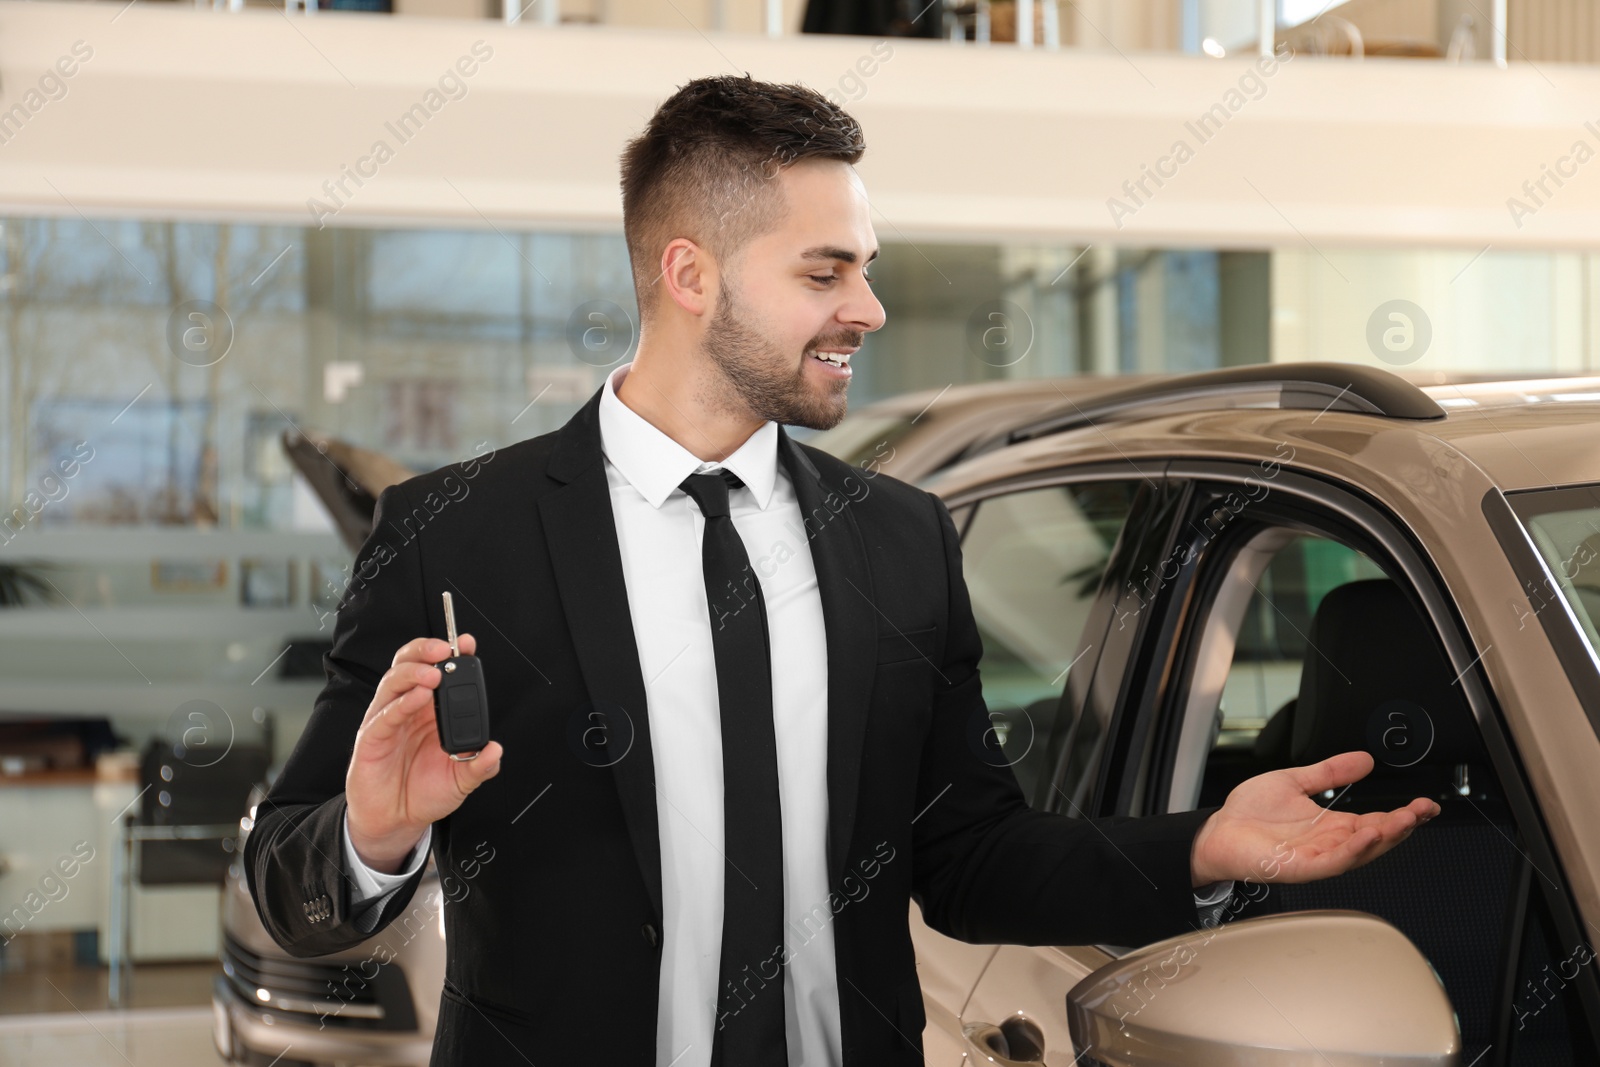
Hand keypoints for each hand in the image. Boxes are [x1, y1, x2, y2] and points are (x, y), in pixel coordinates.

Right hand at [346, 634, 502, 873]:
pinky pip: (384, 716)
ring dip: (413, 673)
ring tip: (433, 674)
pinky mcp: (371, 739)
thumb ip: (480, 766)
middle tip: (445, 651)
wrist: (396, 820)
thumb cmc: (424, 792)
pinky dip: (401, 703)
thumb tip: (496, 751)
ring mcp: (387, 721)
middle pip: (409, 665)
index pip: (436, 671)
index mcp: (430, 711)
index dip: (451, 655)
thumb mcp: (461, 781)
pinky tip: (418, 698)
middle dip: (426, 651)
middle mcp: (407, 709)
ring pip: (393, 682)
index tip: (468, 645)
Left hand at [1189, 750, 1438, 887]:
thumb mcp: (1295, 781)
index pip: (1378, 821)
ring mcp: (1317, 857)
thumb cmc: (1249, 813)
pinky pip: (1332, 861)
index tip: (1426, 804)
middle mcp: (1330, 843)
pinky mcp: (1300, 867)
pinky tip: (1367, 835)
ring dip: (1386, 837)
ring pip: (1361, 851)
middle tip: (1423, 810)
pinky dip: (1353, 850)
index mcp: (1333, 826)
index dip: (1404, 814)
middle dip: (1403, 825)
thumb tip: (1364, 759)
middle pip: (1377, 838)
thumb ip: (1330, 772)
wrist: (1217, 830)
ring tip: (1405, 820)